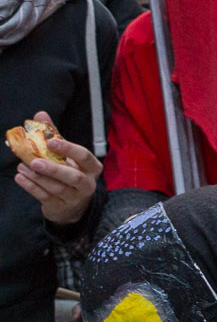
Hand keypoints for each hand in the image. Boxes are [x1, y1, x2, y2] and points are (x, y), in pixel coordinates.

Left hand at [13, 111, 100, 225]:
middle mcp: (87, 184)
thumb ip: (54, 135)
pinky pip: (45, 197)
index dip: (69, 149)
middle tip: (35, 162)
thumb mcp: (66, 155)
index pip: (84, 156)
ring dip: (38, 178)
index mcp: (92, 168)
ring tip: (22, 167)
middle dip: (54, 169)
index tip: (52, 142)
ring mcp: (75, 198)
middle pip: (73, 177)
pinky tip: (20, 178)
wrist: (72, 205)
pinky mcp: (61, 207)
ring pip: (57, 188)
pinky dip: (31, 187)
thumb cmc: (69, 173)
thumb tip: (40, 114)